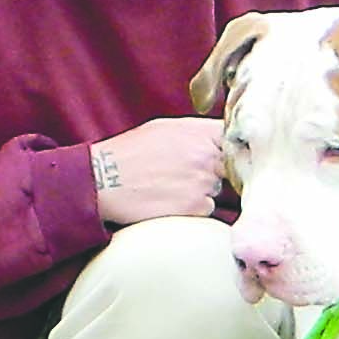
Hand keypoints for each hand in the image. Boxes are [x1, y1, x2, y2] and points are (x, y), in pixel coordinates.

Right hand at [92, 113, 226, 226]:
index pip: (237, 141)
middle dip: (215, 172)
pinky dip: (192, 208)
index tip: (222, 156)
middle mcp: (207, 155)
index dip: (232, 150)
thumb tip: (222, 141)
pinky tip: (169, 201)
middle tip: (185, 174)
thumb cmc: (128, 153)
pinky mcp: (196, 207)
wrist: (101, 180)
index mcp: (201, 132)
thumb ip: (197, 133)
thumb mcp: (163, 128)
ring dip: (201, 191)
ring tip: (171, 187)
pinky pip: (206, 209)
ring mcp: (203, 182)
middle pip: (231, 168)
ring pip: (217, 190)